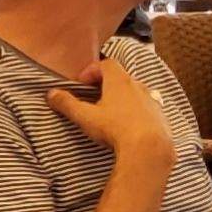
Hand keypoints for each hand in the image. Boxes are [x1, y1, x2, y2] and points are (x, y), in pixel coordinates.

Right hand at [42, 59, 171, 161]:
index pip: (106, 64)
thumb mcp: (85, 117)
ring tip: (111, 113)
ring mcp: (152, 100)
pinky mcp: (160, 115)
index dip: (92, 70)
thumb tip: (51, 94)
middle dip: (106, 85)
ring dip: (122, 98)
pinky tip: (128, 126)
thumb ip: (67, 104)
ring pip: (135, 92)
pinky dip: (136, 111)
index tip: (81, 84)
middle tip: (93, 99)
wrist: (149, 148)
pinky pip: (146, 107)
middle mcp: (138, 85)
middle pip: (121, 77)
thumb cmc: (116, 128)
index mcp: (119, 81)